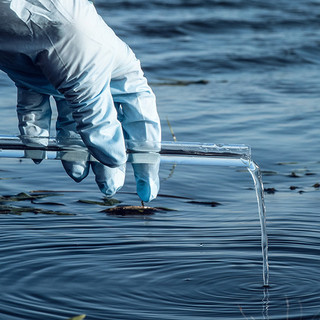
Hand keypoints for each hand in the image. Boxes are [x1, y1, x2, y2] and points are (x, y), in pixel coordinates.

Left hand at [17, 86, 159, 201]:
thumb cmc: (62, 32)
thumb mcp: (88, 81)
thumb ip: (101, 122)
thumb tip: (116, 160)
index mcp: (122, 75)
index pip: (143, 122)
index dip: (147, 156)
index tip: (147, 187)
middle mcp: (98, 79)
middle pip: (110, 129)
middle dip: (108, 160)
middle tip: (108, 187)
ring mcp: (66, 80)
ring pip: (74, 125)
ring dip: (74, 151)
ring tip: (75, 174)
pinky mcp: (35, 80)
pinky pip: (39, 113)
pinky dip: (37, 134)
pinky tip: (37, 152)